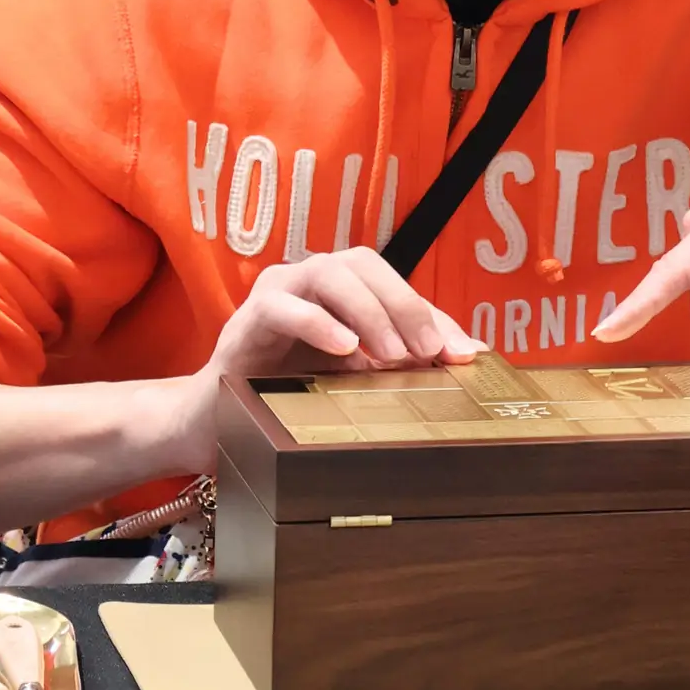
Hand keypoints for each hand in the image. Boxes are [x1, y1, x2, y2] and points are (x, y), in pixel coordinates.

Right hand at [162, 249, 480, 471]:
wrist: (217, 423)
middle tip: (429, 353)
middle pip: (365, 266)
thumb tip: (472, 355)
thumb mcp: (355, 377)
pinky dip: (317, 323)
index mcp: (341, 287)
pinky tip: (344, 350)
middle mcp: (310, 278)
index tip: (461, 355)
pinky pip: (282, 308)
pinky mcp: (247, 319)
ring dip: (368, 313)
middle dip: (404, 306)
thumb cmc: (288, 392)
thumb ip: (404, 359)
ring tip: (393, 357)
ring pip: (328, 275)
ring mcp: (277, 292)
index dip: (432, 315)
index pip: (395, 284)